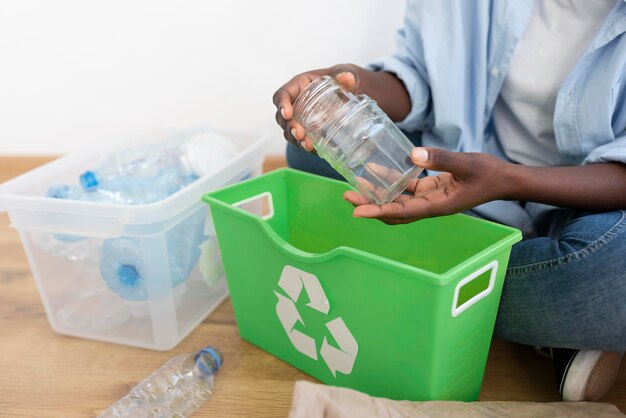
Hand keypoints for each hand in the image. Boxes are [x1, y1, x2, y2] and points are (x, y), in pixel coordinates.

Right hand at [272, 64, 359, 151]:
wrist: (350, 90)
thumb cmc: (340, 78)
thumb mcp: (343, 72)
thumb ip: (345, 73)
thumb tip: (348, 78)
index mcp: (298, 85)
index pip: (282, 95)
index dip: (282, 104)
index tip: (288, 114)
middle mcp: (295, 102)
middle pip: (282, 117)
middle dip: (289, 127)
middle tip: (299, 134)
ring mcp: (299, 118)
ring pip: (289, 131)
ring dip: (295, 140)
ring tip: (308, 146)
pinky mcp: (307, 129)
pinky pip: (301, 139)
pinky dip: (306, 146)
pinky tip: (316, 151)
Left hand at [344, 147, 510, 223]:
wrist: (504, 179)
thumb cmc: (489, 174)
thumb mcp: (467, 163)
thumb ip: (441, 158)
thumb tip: (413, 154)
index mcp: (437, 206)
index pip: (402, 212)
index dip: (378, 211)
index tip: (358, 212)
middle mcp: (430, 206)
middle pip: (393, 211)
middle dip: (370, 205)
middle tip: (347, 197)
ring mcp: (430, 198)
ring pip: (398, 200)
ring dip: (377, 194)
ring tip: (355, 186)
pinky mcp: (432, 189)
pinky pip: (407, 189)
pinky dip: (392, 182)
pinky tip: (377, 171)